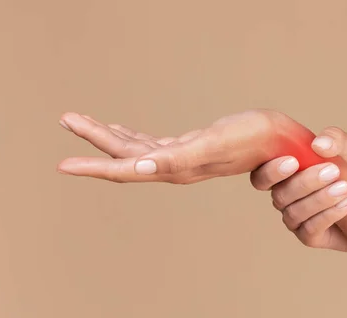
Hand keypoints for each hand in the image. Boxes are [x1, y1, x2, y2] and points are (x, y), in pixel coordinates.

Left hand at [57, 110, 326, 183]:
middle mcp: (174, 166)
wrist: (283, 144)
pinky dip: (130, 135)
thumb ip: (175, 159)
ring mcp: (181, 158)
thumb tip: (138, 169)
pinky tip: (119, 129)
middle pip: (123, 155)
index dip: (94, 167)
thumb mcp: (213, 144)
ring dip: (106, 135)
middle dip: (93, 138)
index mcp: (175, 167)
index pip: (126, 169)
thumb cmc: (254, 139)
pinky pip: (150, 143)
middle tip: (66, 118)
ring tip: (79, 119)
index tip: (63, 166)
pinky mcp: (189, 148)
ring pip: (134, 148)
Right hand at [250, 126, 346, 251]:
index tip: (293, 161)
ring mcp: (296, 218)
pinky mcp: (310, 237)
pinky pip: (310, 229)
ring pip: (294, 212)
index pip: (263, 175)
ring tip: (346, 187)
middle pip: (280, 194)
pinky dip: (328, 215)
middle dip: (306, 182)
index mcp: (287, 173)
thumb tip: (318, 143)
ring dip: (319, 199)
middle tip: (333, 170)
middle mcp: (286, 197)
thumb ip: (337, 139)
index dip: (271, 170)